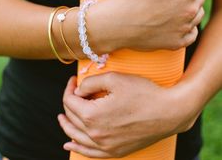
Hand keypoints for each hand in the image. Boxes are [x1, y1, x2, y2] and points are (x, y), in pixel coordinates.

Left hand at [58, 74, 199, 157]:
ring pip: (76, 136)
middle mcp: (96, 134)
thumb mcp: (115, 79)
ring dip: (67, 124)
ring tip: (63, 116)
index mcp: (93, 115)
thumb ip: (90, 82)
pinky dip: (77, 147)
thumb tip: (78, 90)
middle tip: (74, 90)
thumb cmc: (143, 93)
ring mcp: (106, 146)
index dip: (69, 88)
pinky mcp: (115, 151)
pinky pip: (89, 153)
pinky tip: (70, 143)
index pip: (70, 101)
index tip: (74, 80)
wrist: (168, 112)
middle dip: (69, 102)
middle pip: (72, 118)